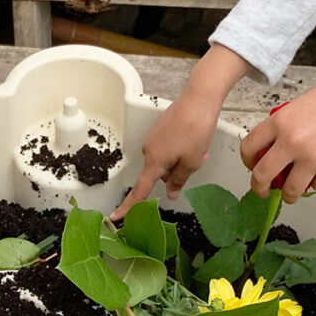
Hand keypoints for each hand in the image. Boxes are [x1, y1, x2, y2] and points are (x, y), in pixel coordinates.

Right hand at [114, 44, 250, 219]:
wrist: (199, 97)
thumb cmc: (196, 129)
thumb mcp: (191, 161)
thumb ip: (179, 180)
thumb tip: (171, 194)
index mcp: (154, 162)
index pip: (139, 190)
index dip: (128, 206)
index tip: (116, 217)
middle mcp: (149, 151)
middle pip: (159, 174)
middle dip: (176, 172)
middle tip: (198, 160)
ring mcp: (153, 138)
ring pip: (166, 160)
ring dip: (181, 159)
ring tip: (199, 147)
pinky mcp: (159, 130)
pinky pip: (168, 148)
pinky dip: (180, 148)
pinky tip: (193, 138)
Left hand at [241, 53, 315, 204]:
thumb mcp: (308, 99)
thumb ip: (290, 121)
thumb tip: (279, 138)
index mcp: (282, 120)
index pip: (249, 147)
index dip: (247, 160)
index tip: (251, 165)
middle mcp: (292, 141)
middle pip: (261, 175)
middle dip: (259, 187)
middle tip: (263, 190)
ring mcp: (312, 157)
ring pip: (289, 190)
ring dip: (289, 195)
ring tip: (291, 193)